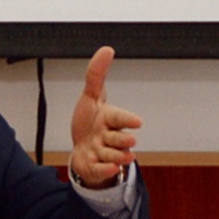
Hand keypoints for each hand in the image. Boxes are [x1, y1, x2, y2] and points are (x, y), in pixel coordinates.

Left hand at [70, 46, 141, 188]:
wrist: (81, 149)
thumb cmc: (89, 121)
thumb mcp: (90, 97)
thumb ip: (96, 74)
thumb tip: (108, 48)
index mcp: (110, 118)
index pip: (120, 117)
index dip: (127, 119)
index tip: (137, 121)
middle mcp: (109, 136)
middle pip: (119, 138)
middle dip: (122, 139)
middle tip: (129, 140)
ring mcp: (103, 153)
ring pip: (112, 155)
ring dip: (114, 155)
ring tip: (116, 155)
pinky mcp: (95, 167)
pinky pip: (101, 170)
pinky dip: (104, 170)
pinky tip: (109, 168)